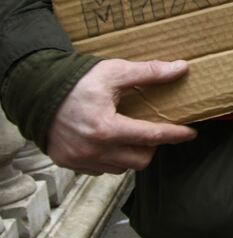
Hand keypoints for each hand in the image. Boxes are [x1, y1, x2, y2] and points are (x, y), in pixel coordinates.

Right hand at [47, 59, 197, 173]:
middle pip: (140, 159)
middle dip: (153, 146)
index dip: (175, 135)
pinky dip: (113, 158)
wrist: (37, 95)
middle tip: (155, 129)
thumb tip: (181, 68)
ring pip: (122, 167)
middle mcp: (93, 150)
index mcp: (106, 128)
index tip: (190, 133)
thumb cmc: (76, 83)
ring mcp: (80, 160)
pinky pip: (103, 169)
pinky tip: (113, 141)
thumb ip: (149, 72)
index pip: (151, 137)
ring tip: (133, 134)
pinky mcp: (70, 164)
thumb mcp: (114, 72)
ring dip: (133, 153)